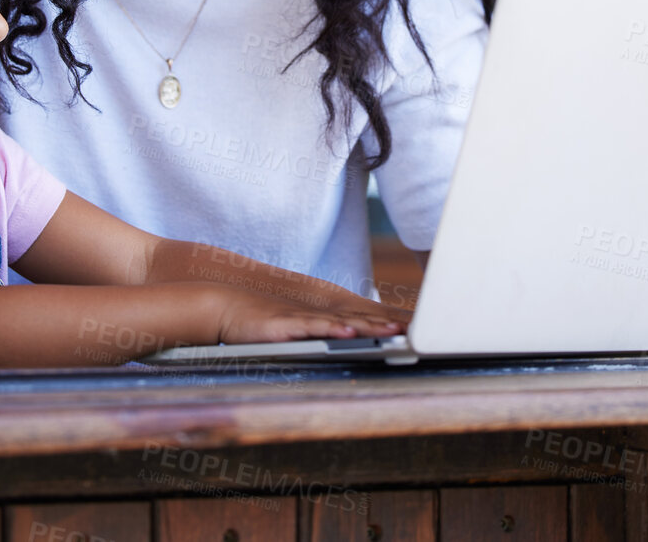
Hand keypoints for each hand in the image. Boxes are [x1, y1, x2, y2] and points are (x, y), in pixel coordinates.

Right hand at [214, 287, 405, 344]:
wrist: (226, 307)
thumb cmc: (261, 322)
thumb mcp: (298, 329)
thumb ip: (322, 334)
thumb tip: (348, 340)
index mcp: (325, 316)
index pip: (365, 318)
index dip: (393, 322)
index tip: (420, 330)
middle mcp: (319, 314)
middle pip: (362, 319)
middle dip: (391, 324)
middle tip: (421, 330)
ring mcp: (304, 319)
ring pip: (343, 323)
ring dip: (370, 326)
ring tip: (395, 330)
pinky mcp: (286, 326)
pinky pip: (312, 328)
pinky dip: (332, 330)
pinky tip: (349, 333)